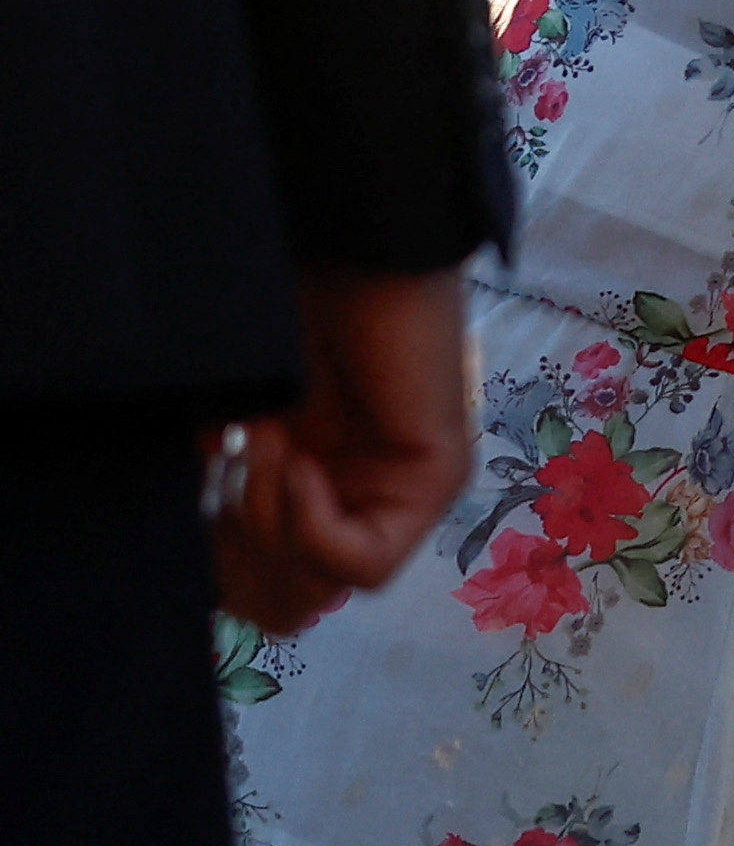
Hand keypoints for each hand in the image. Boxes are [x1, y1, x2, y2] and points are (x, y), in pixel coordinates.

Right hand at [211, 266, 475, 634]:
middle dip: (236, 557)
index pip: (265, 590)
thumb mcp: (233, 409)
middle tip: (221, 480)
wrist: (345, 241)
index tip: (191, 506)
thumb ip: (213, 472)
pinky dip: (308, 522)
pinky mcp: (436, 481)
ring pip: (319, 584)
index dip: (215, 570)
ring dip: (266, 519)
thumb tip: (184, 530)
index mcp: (314, 485)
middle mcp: (365, 498)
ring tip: (262, 439)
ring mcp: (405, 494)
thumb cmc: (284, 307)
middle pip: (290, 603)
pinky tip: (293, 457)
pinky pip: (362, 562)